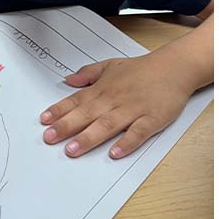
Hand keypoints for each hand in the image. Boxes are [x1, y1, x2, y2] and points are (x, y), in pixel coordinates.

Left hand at [40, 54, 193, 158]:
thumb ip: (88, 73)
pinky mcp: (151, 119)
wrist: (174, 68)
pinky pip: (138, 133)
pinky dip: (126, 142)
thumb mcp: (111, 65)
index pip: (77, 100)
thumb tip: (67, 80)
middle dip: (67, 126)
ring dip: (90, 137)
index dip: (59, 111)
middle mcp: (115, 100)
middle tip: (50, 138)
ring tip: (73, 150)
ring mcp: (133, 110)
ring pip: (108, 125)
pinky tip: (115, 153)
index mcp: (104, 89)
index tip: (44, 121)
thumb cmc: (142, 69)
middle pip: (88, 114)